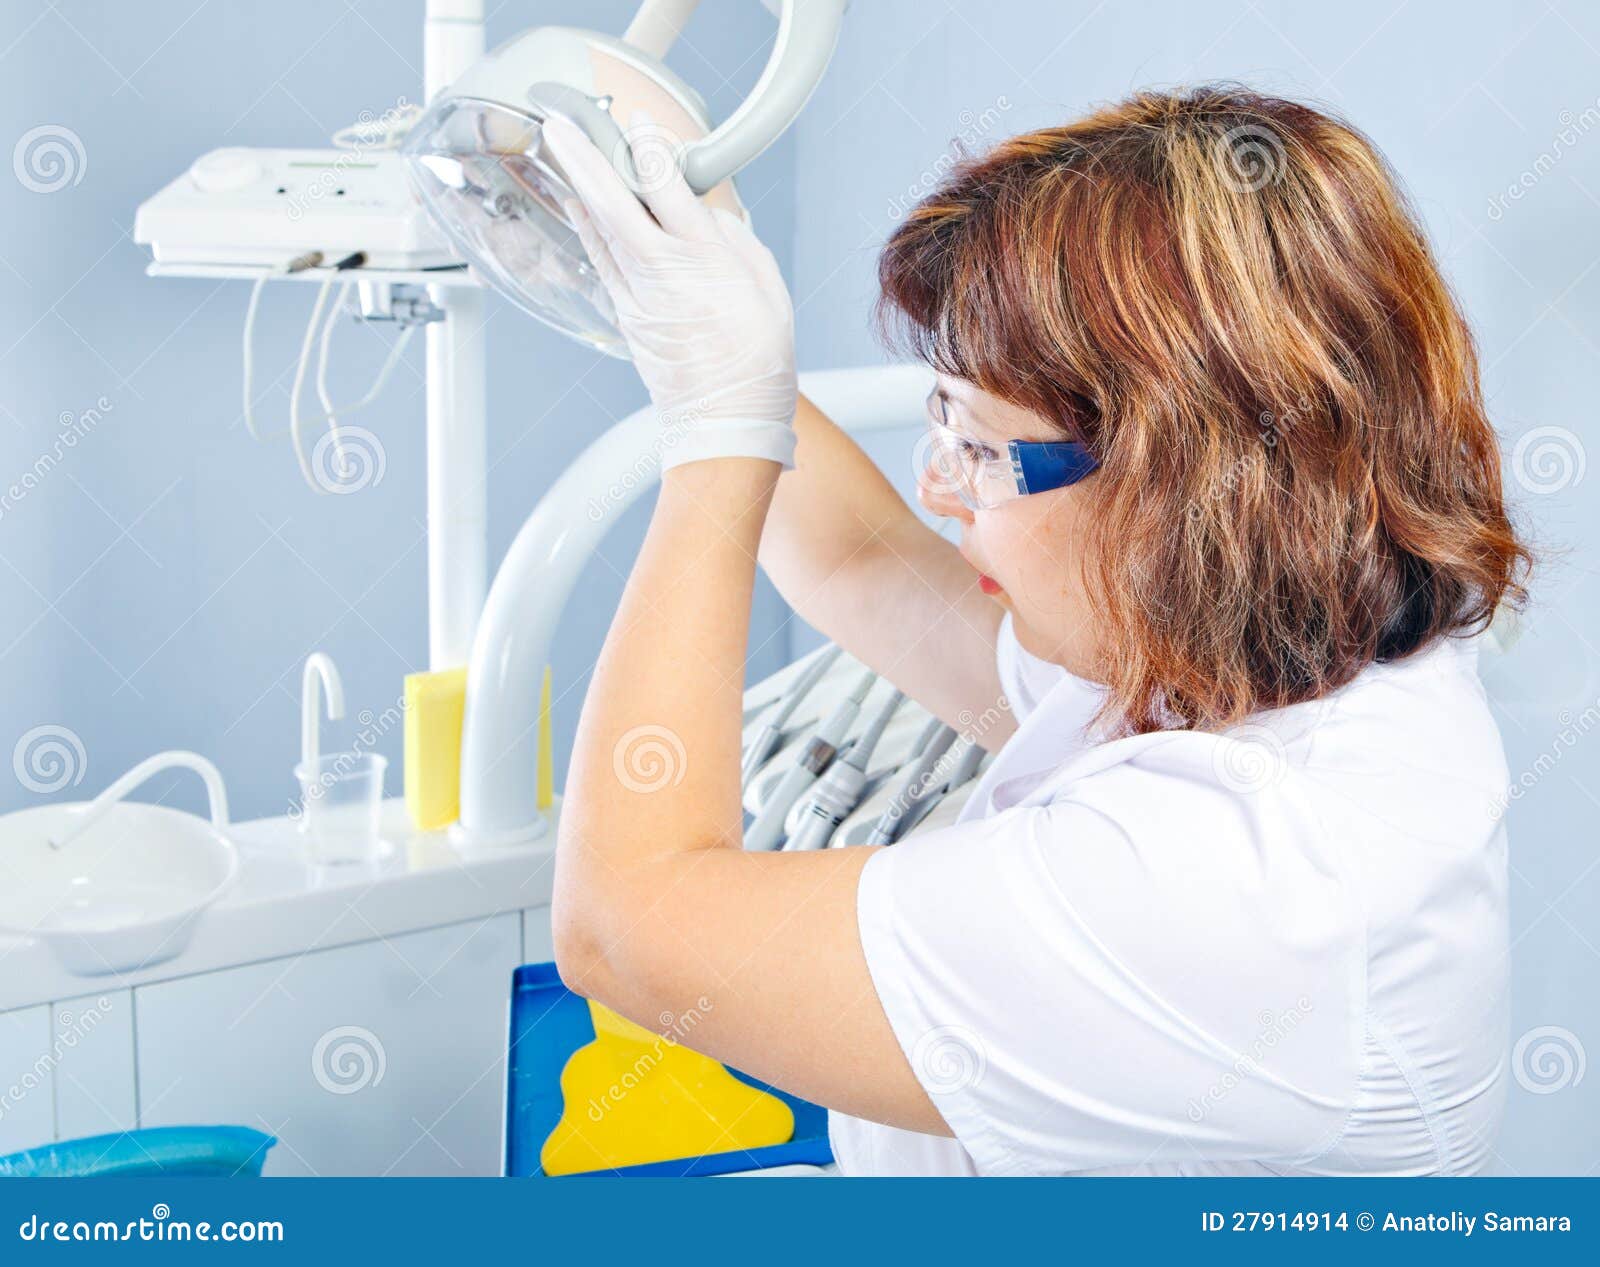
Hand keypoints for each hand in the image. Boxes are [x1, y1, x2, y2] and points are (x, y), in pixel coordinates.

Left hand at [541, 112, 796, 470]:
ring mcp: (636, 298)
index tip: (637, 120)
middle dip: (583, 159)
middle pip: (613, 204)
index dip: (650, 149)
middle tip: (557, 124)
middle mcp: (661, 275)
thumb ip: (740, 244)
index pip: (668, 189)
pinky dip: (588, 230)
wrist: (724, 426)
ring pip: (599, 231)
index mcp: (703, 262)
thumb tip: (711, 218)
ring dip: (578, 188)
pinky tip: (578, 210)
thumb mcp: (770, 294)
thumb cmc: (756, 366)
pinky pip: (602, 261)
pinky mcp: (625, 318)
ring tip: (560, 152)